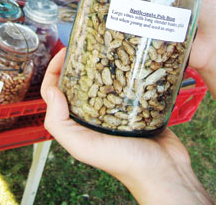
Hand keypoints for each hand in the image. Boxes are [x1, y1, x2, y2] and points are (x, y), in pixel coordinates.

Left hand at [41, 50, 211, 204]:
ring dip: (100, 64)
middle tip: (86, 44)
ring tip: (105, 46)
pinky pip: (124, 83)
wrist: (164, 170)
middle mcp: (92, 114)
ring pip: (101, 80)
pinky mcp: (133, 104)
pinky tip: (127, 58)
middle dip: (78, 63)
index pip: (55, 91)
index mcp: (76, 123)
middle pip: (78, 82)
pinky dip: (122, 71)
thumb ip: (60, 124)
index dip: (55, 70)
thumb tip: (51, 91)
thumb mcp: (85, 147)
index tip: (65, 51)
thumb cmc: (125, 162)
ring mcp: (113, 108)